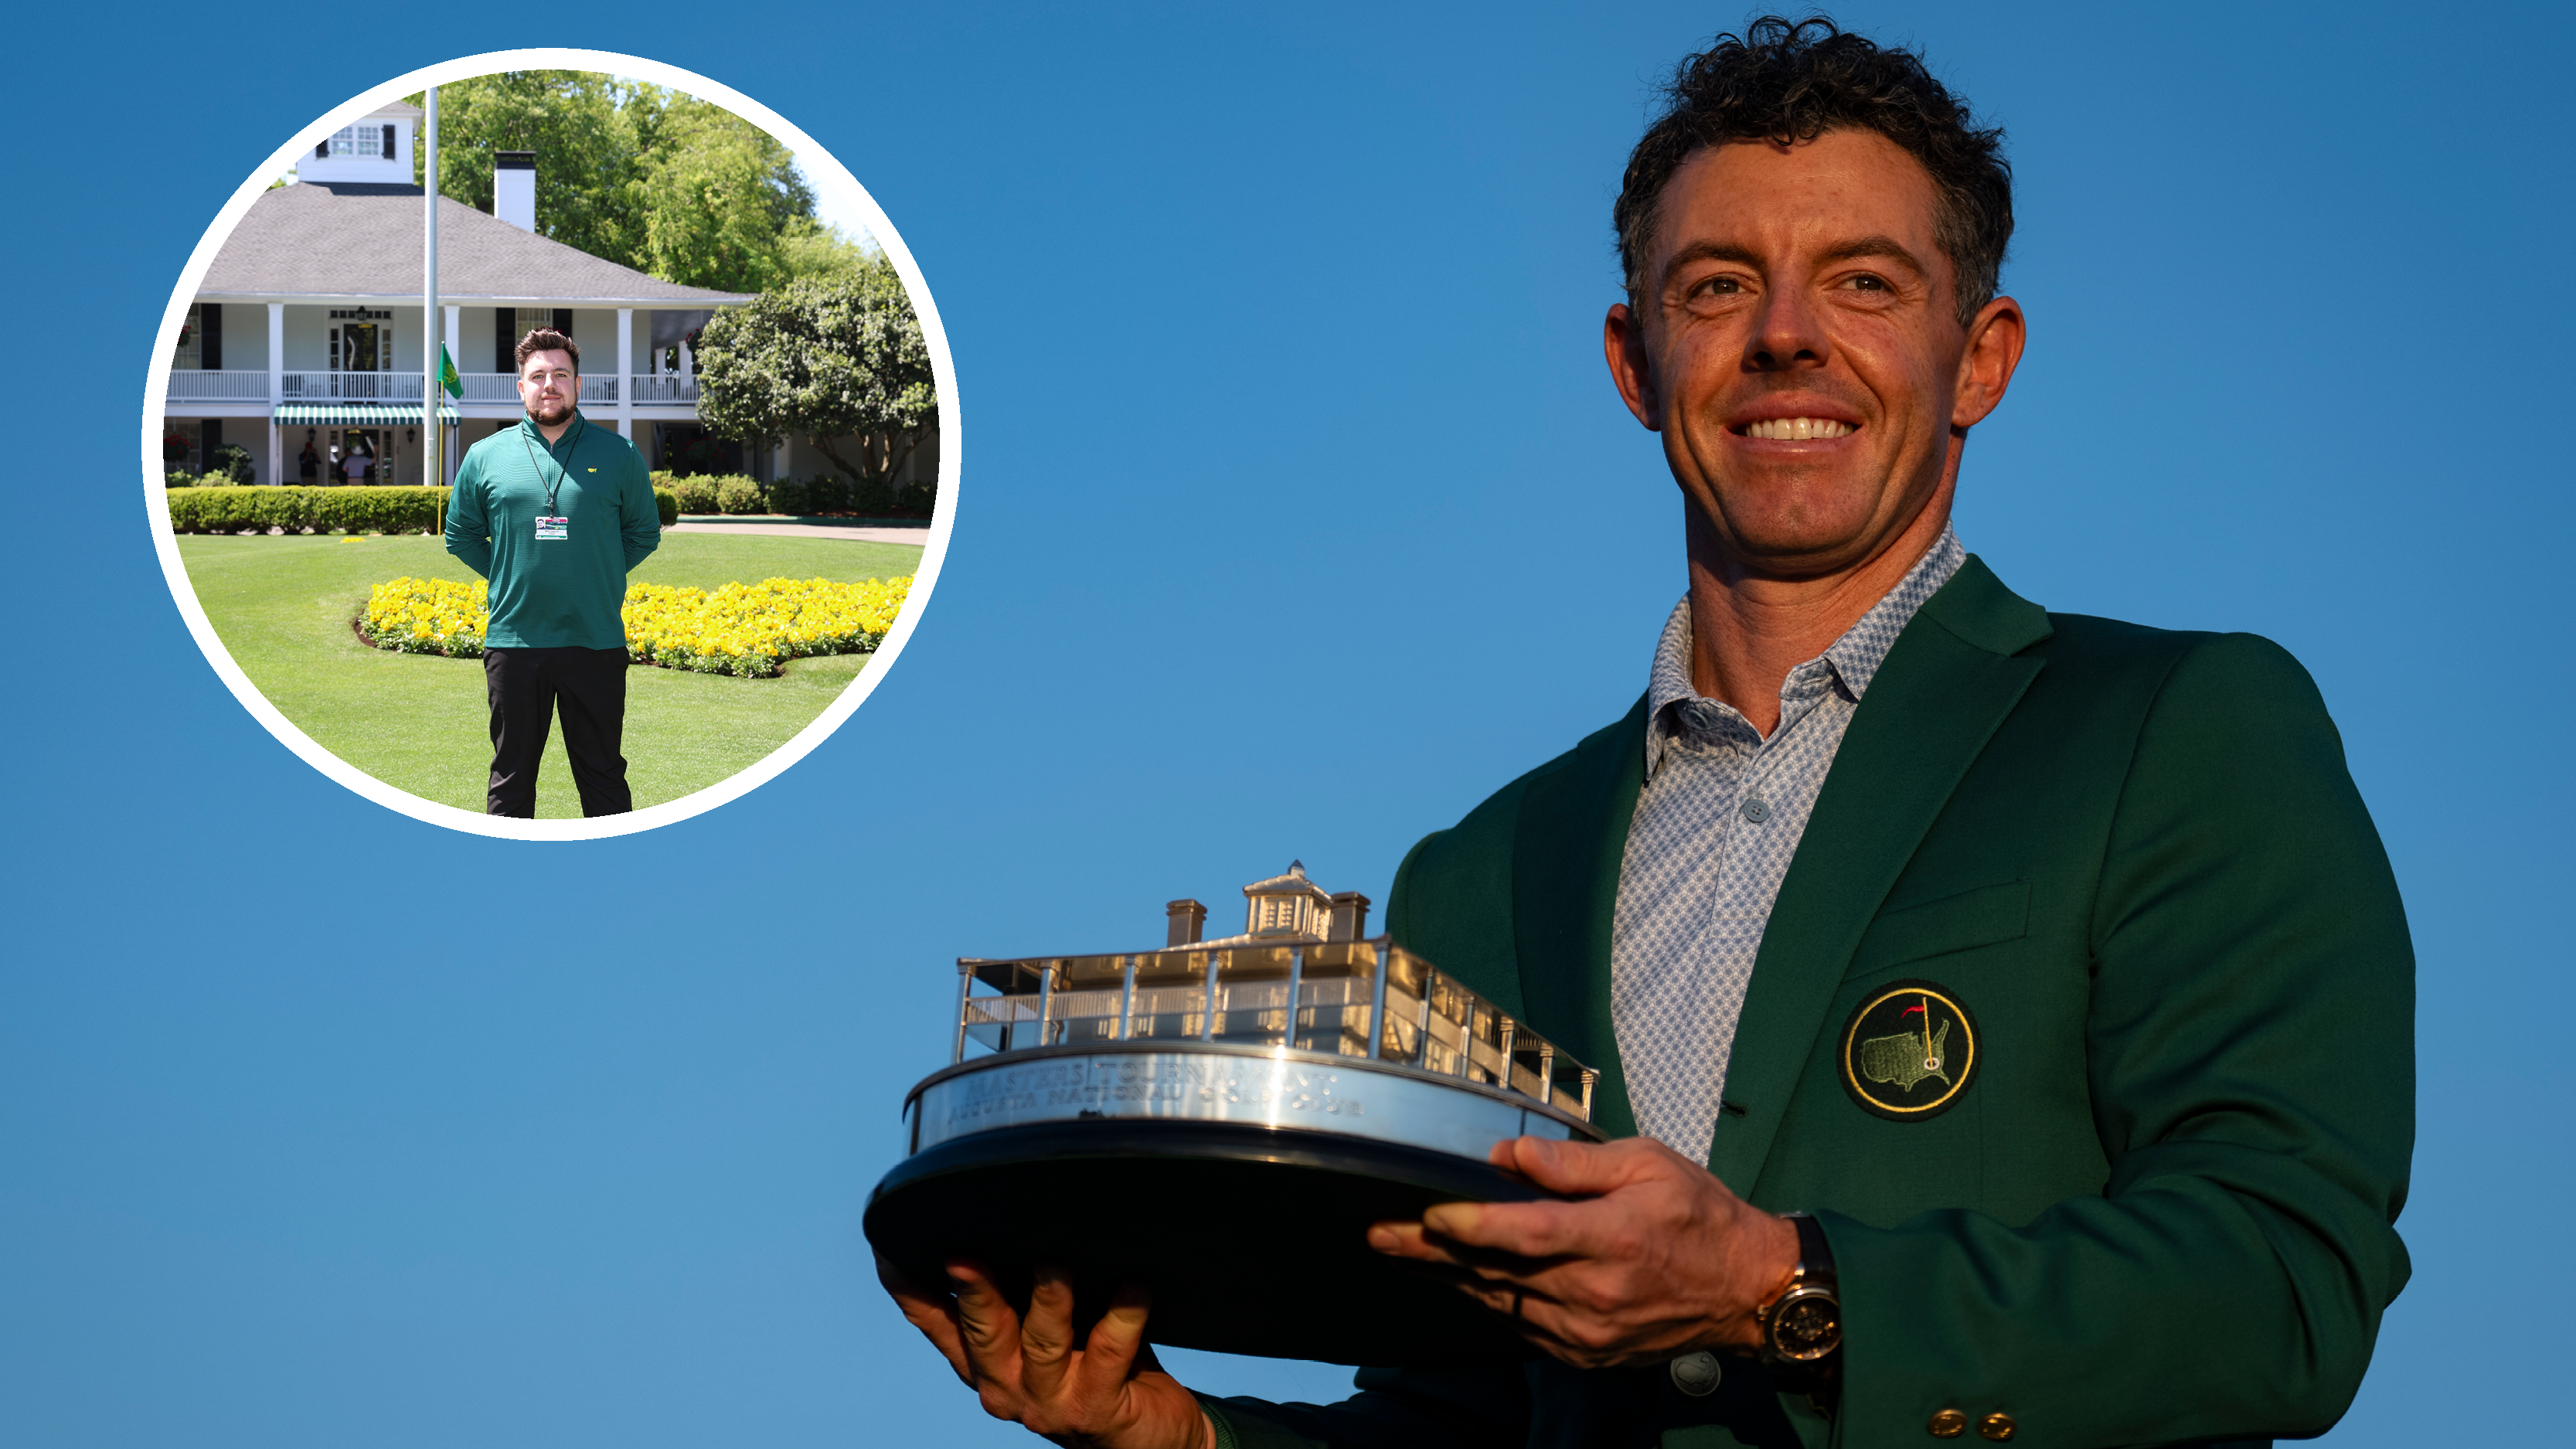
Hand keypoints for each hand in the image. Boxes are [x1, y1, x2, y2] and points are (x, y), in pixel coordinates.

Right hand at [877, 1255, 1213, 1448]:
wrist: (1143, 1432)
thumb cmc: (1092, 1362)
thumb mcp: (1043, 1325)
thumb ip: (1019, 1288)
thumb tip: (1007, 1212)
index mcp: (982, 1362)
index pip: (935, 1321)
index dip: (909, 1289)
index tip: (888, 1248)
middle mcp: (1004, 1384)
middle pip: (982, 1332)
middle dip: (973, 1292)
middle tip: (964, 1255)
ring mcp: (1048, 1401)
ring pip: (1042, 1343)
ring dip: (1050, 1299)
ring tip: (1056, 1263)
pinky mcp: (1096, 1409)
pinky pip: (1109, 1353)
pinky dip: (1123, 1315)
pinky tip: (1136, 1286)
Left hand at [1367, 1135, 1797, 1368]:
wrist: (1745, 1290)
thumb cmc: (1700, 1215)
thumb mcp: (1649, 1164)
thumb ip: (1576, 1163)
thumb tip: (1512, 1155)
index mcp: (1612, 1238)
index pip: (1526, 1233)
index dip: (1471, 1226)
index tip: (1426, 1213)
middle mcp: (1594, 1294)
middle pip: (1496, 1272)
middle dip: (1432, 1252)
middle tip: (1380, 1233)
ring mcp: (1587, 1333)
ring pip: (1500, 1303)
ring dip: (1448, 1278)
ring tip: (1400, 1252)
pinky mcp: (1586, 1355)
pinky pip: (1520, 1326)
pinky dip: (1486, 1301)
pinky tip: (1456, 1280)